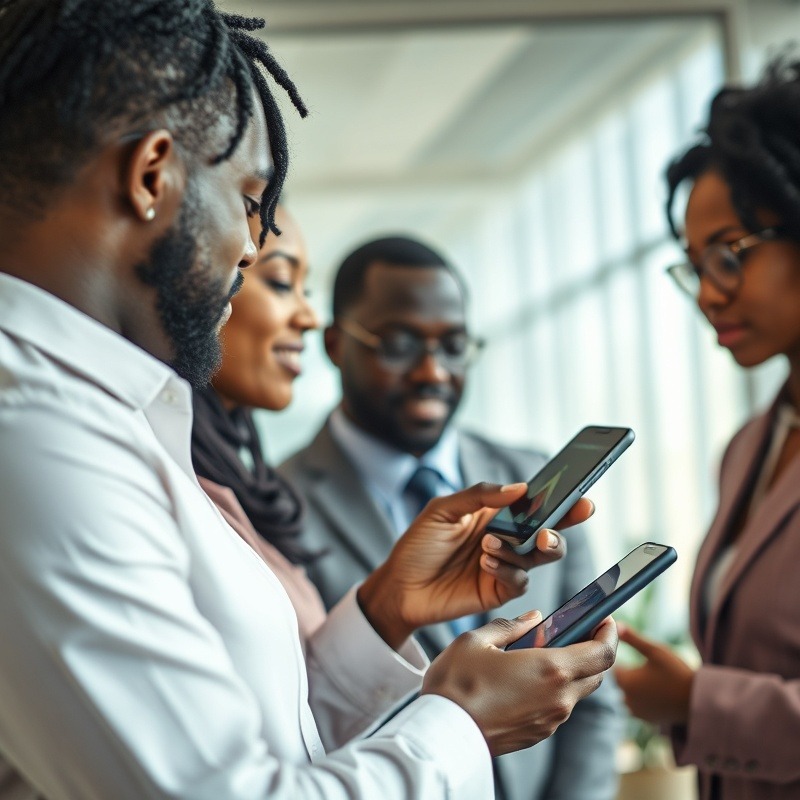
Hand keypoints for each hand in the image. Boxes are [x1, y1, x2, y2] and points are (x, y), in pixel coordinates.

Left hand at [358, 482, 593, 647]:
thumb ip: (480, 495)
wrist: (399, 587)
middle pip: (549, 533)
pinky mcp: (498, 591)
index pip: (535, 505)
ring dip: (521, 551)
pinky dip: (508, 570)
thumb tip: (520, 488)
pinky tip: (485, 563)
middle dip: (559, 530)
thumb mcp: (442, 510)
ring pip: (539, 558)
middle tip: (547, 533)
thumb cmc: (418, 545)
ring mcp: (505, 566)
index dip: (562, 502)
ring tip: (490, 544)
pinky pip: (520, 581)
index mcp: (495, 514)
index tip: (582, 500)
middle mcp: (506, 539)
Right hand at [422, 613, 617, 755]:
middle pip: (596, 673)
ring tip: (544, 652)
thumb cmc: (456, 684)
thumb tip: (533, 619)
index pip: (602, 653)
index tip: (604, 618)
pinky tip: (528, 678)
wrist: (441, 735)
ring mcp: (550, 721)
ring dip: (571, 670)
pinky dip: (554, 689)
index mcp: (551, 669)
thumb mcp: (476, 641)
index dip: (609, 633)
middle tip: (577, 631)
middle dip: (593, 650)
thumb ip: (510, 627)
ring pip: (576, 691)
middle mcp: (558, 698)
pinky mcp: (537, 734)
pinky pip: (557, 708)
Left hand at [614, 623, 694, 725]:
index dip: (623, 661)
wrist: (698, 700)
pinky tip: (658, 693)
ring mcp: (637, 711)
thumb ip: (633, 639)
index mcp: (626, 682)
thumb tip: (617, 625)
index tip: (634, 658)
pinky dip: (644, 699)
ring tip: (652, 681)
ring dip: (636, 688)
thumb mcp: (655, 651)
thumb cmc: (676, 672)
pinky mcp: (648, 719)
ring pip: (628, 695)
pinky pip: (638, 706)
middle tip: (645, 669)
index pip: (614, 668)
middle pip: (621, 682)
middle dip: (629, 675)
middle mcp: (627, 699)